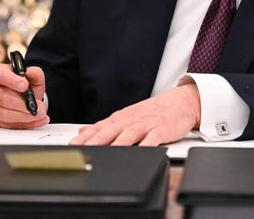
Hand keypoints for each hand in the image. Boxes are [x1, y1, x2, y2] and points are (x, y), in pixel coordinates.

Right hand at [0, 63, 49, 128]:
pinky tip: (38, 120)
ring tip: (40, 113)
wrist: (21, 93)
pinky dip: (27, 124)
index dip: (12, 81)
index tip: (25, 85)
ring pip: (5, 114)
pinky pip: (10, 125)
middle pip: (3, 98)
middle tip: (38, 106)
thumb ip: (34, 73)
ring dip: (25, 116)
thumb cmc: (23, 82)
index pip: (0, 76)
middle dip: (23, 104)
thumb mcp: (32, 75)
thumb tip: (31, 74)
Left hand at [69, 84, 200, 145]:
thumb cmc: (153, 112)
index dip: (86, 137)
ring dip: (118, 142)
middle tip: (83, 149)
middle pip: (111, 130)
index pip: (100, 127)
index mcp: (121, 118)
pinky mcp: (162, 129)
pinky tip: (142, 150)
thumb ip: (105, 126)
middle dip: (96, 140)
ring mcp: (147, 124)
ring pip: (130, 133)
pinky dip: (147, 144)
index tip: (72, 146)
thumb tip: (82, 132)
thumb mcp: (127, 116)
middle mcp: (131, 120)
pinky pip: (154, 137)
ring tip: (108, 152)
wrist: (181, 101)